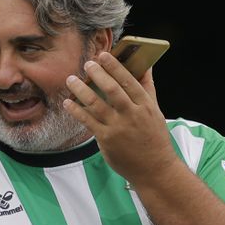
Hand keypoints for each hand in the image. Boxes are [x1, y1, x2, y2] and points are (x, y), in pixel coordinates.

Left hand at [62, 53, 177, 186]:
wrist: (154, 169)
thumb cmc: (154, 137)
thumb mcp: (156, 111)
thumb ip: (147, 88)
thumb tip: (145, 64)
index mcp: (146, 106)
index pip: (129, 81)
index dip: (115, 66)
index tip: (103, 55)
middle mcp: (132, 115)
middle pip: (112, 90)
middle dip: (98, 74)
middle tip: (87, 63)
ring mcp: (118, 128)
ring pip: (96, 104)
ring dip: (81, 90)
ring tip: (71, 79)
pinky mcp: (106, 140)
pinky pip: (88, 121)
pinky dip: (76, 111)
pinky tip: (68, 103)